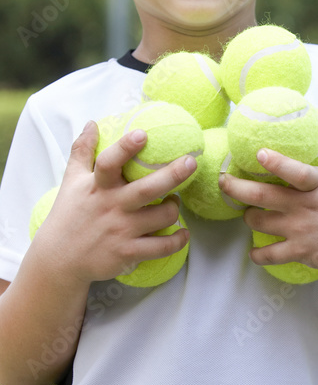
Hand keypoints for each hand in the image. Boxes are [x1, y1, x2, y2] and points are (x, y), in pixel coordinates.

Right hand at [34, 120, 194, 283]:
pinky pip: (162, 246)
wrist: (59, 260)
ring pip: (162, 216)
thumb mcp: (71, 181)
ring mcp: (121, 231)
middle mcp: (111, 207)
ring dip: (174, 208)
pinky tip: (183, 233)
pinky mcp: (128, 253)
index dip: (125, 148)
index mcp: (97, 187)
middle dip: (172, 174)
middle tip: (191, 162)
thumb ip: (82, 151)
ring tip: (173, 202)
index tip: (142, 134)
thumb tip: (92, 123)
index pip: (109, 163)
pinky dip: (178, 240)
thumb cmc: (68, 216)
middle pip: (146, 189)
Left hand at [220, 123, 317, 274]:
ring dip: (248, 217)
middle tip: (222, 181)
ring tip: (247, 213)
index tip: (259, 153)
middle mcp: (306, 207)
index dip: (277, 164)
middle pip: (264, 197)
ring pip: (260, 223)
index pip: (296, 173)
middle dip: (238, 189)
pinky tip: (253, 252)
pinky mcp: (302, 251)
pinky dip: (258, 254)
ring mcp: (302, 230)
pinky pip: (271, 255)